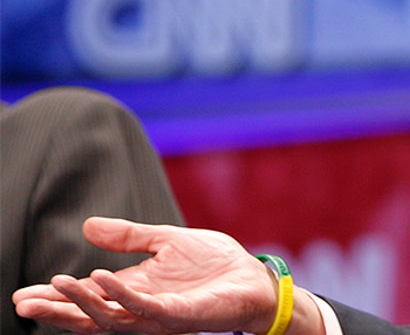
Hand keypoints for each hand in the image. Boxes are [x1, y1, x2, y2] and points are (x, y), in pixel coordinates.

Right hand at [12, 217, 278, 334]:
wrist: (252, 278)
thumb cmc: (215, 264)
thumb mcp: (166, 241)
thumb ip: (129, 236)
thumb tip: (87, 225)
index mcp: (135, 290)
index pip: (88, 297)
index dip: (57, 296)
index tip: (24, 293)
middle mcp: (141, 307)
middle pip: (90, 315)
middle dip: (56, 310)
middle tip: (23, 302)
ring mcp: (158, 314)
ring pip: (109, 317)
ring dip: (80, 303)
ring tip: (56, 285)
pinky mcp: (178, 315)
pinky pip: (142, 307)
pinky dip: (119, 295)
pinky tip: (99, 278)